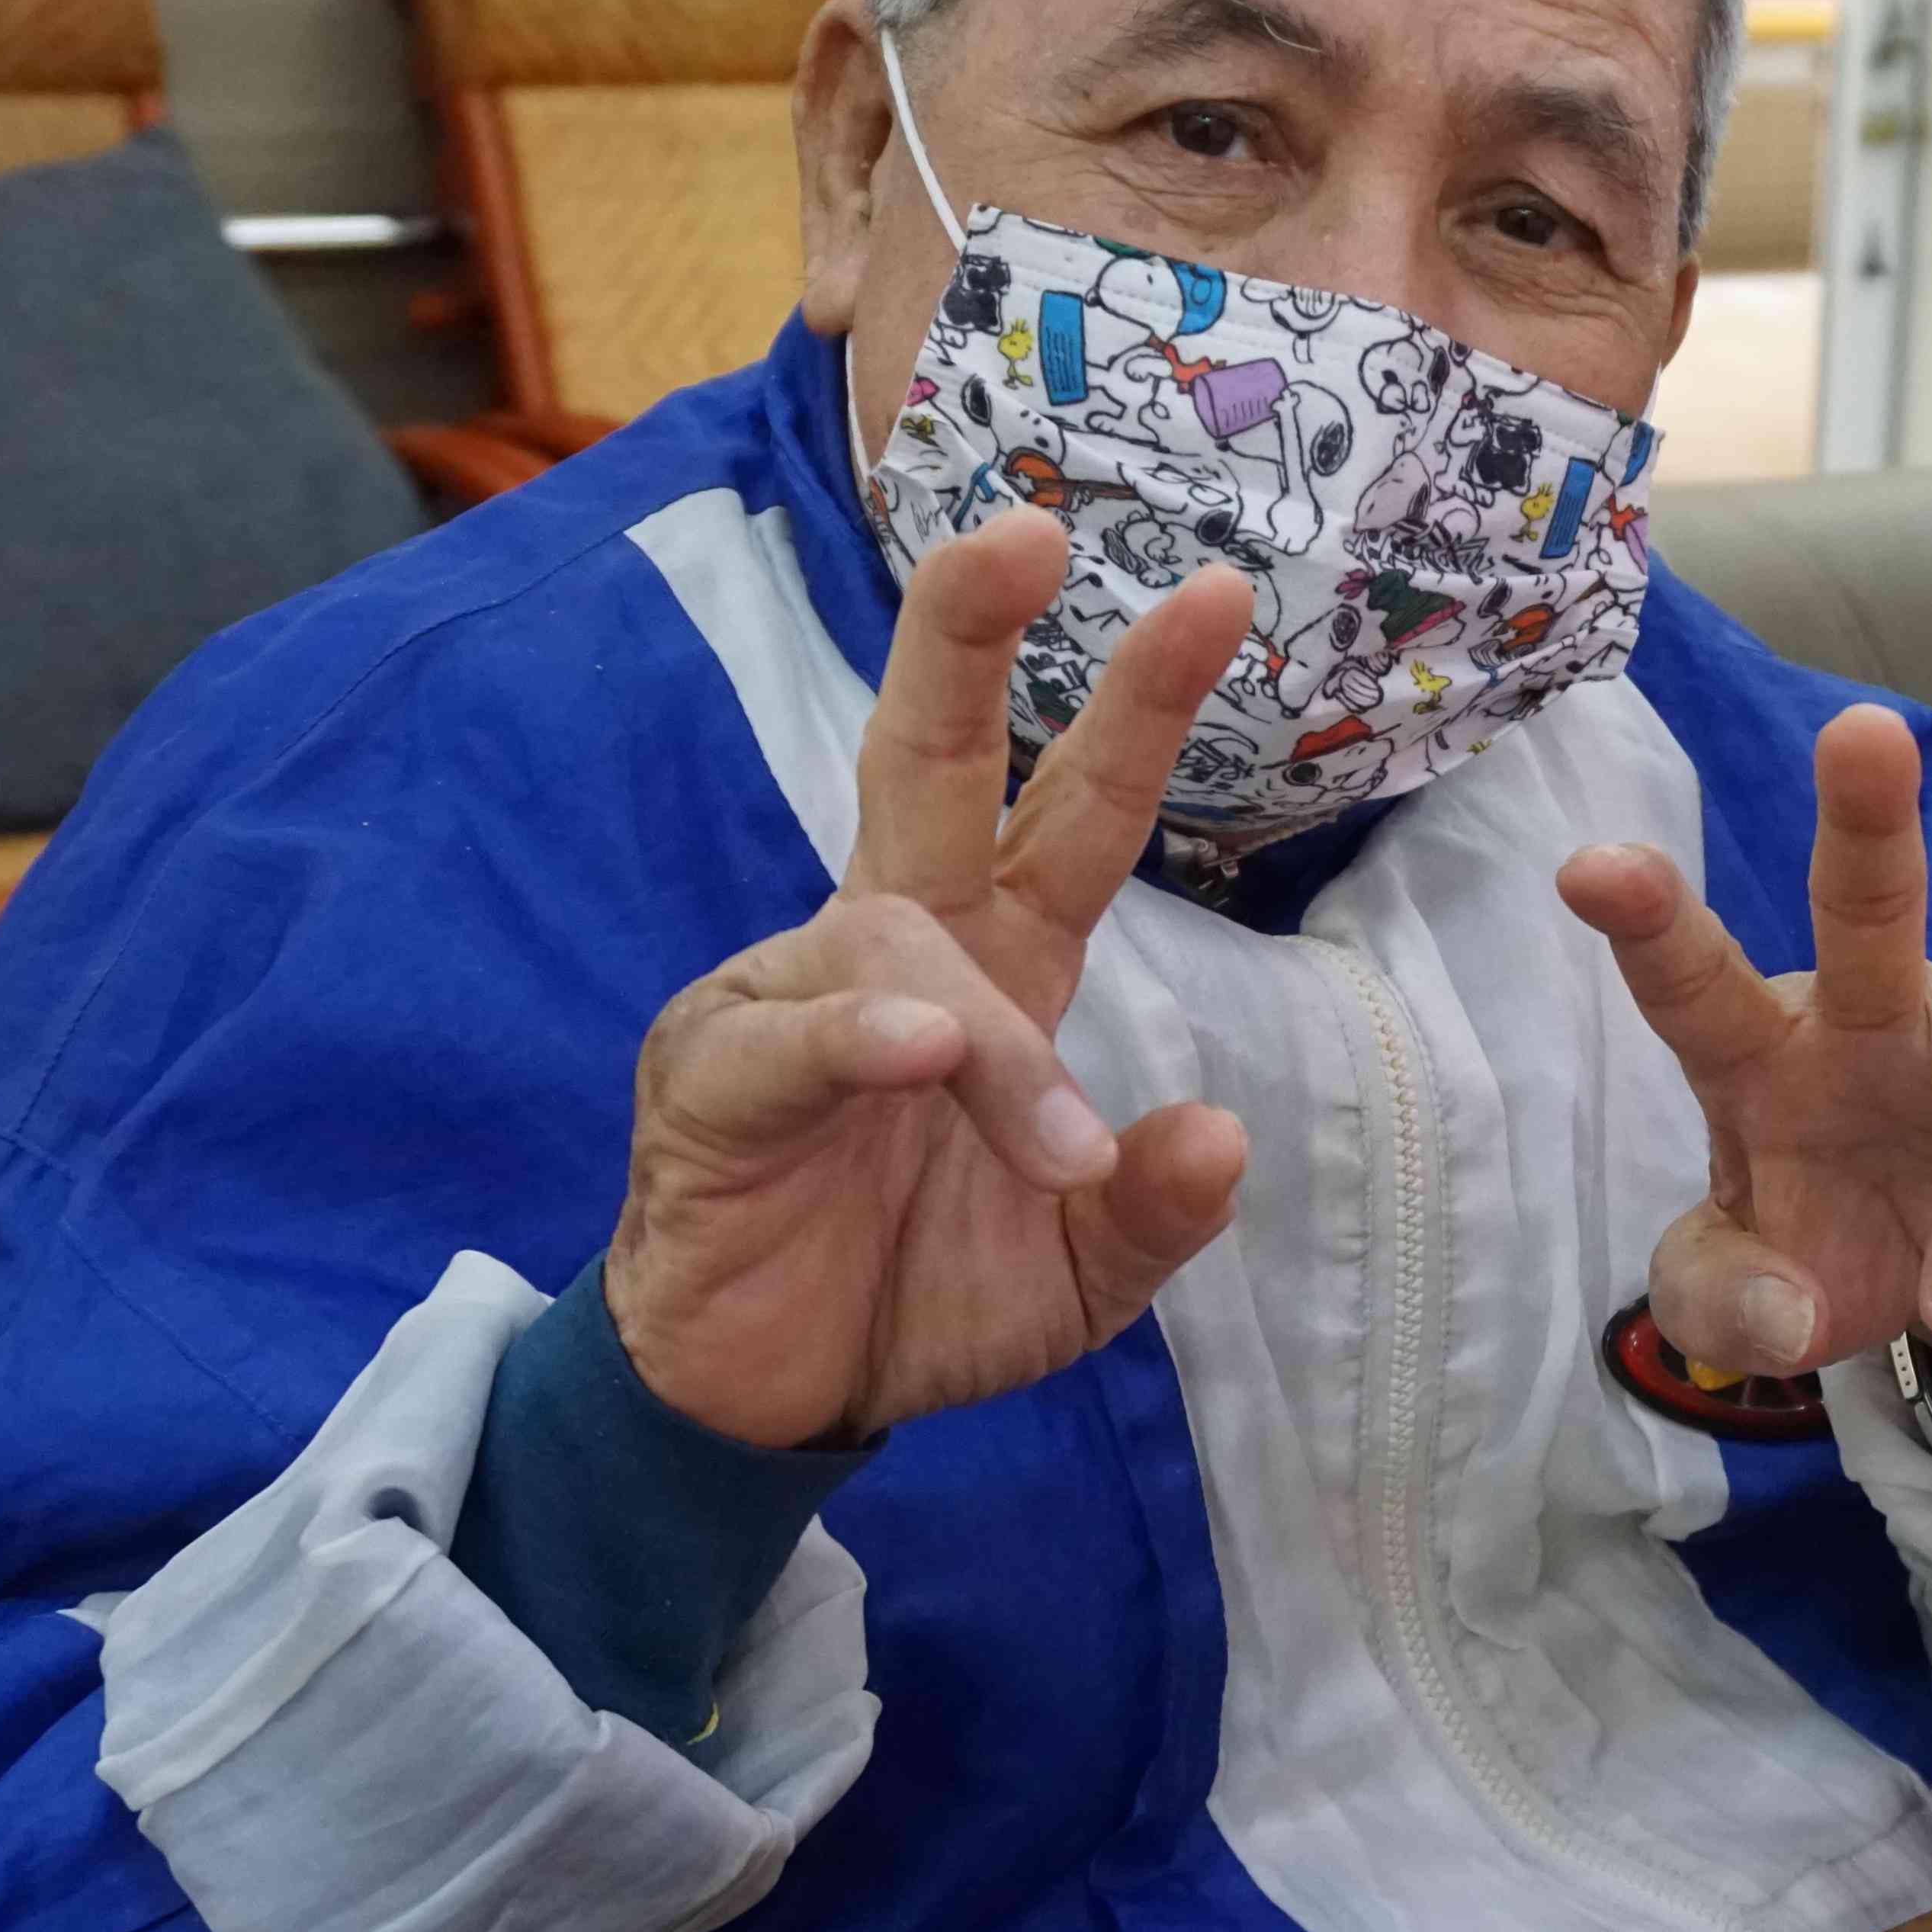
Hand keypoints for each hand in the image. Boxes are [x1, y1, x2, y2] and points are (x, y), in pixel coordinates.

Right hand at [605, 511, 1253, 1448]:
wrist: (766, 1401)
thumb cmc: (917, 1291)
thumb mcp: (1077, 1276)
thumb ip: (1151, 1213)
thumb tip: (1218, 1136)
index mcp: (993, 966)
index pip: (1069, 809)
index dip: (1136, 708)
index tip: (1218, 596)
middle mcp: (893, 948)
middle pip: (926, 758)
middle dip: (969, 637)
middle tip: (1029, 531)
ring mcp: (790, 1000)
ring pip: (893, 940)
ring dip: (991, 1046)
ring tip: (1057, 1153)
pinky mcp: (713, 1080)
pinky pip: (790, 1036)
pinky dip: (857, 1039)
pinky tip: (909, 1054)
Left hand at [1556, 705, 1931, 1408]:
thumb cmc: (1827, 1251)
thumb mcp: (1749, 1300)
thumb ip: (1727, 1309)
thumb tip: (1786, 1321)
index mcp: (1767, 1051)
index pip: (1697, 984)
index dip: (1650, 926)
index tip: (1590, 868)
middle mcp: (1879, 1013)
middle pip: (1873, 904)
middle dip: (1868, 819)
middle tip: (1863, 732)